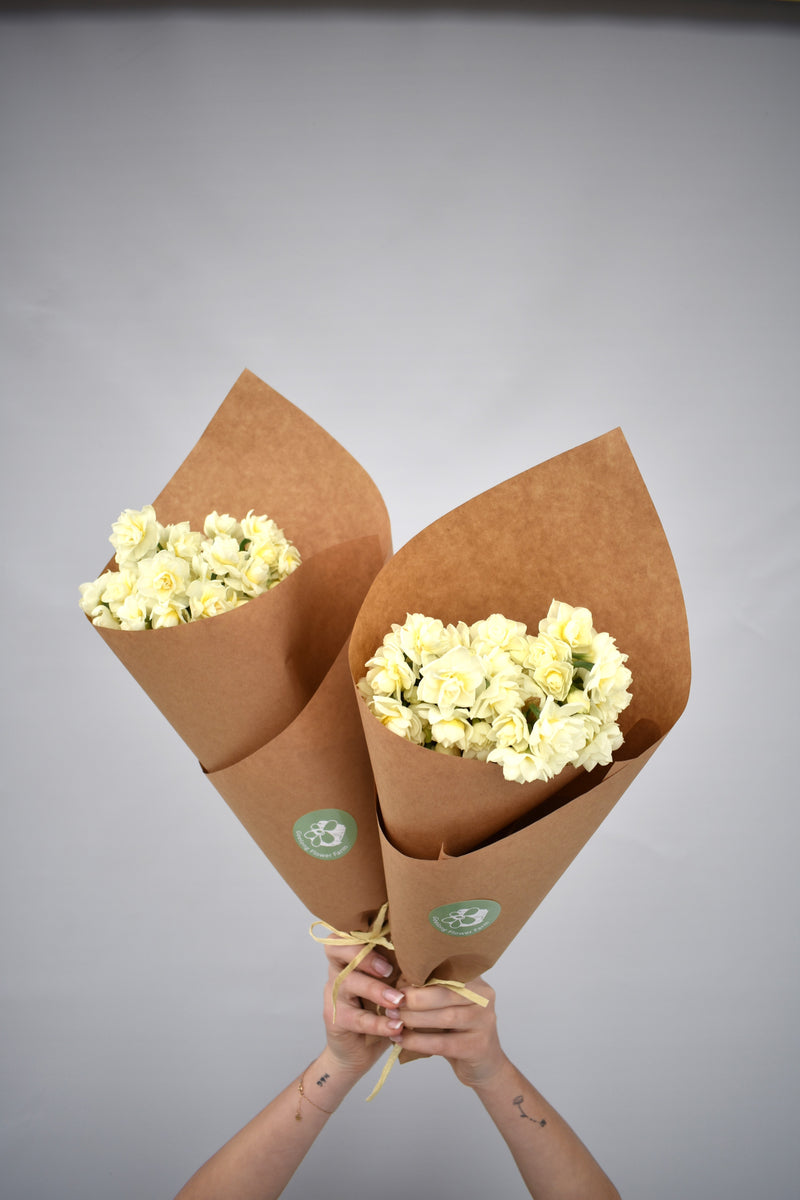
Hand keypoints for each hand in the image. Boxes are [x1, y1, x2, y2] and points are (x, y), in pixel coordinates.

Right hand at [322, 941, 405, 1078]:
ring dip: (375, 990)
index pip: (347, 929)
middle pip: (336, 948)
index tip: (388, 935)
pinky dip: (378, 1023)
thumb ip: (404, 966)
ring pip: (347, 982)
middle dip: (363, 954)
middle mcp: (338, 969)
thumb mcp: (393, 983)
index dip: (361, 928)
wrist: (357, 1051)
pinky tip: (396, 1026)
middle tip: (388, 969)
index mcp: (352, 954)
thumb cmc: (381, 1008)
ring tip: (398, 1001)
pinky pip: (355, 1018)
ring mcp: (334, 994)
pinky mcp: (336, 1019)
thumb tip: (435, 951)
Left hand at [390, 976, 508, 1088]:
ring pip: (444, 1017)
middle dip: (414, 999)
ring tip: (393, 1022)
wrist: (485, 1065)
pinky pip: (443, 1043)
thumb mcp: (449, 1006)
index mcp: (475, 981)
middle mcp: (484, 997)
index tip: (396, 985)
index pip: (445, 972)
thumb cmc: (458, 1031)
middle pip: (444, 993)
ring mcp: (484, 1022)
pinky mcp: (478, 1046)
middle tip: (392, 1004)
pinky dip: (419, 1042)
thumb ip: (431, 992)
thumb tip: (395, 983)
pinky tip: (402, 1041)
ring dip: (414, 1020)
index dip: (418, 977)